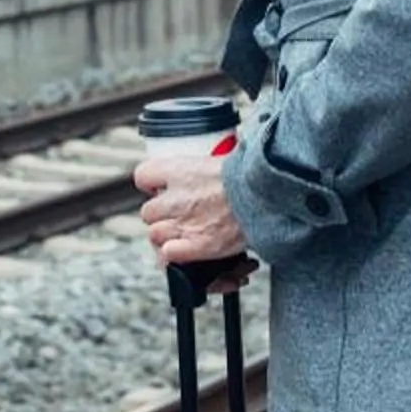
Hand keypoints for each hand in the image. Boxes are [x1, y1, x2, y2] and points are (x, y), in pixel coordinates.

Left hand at [135, 155, 249, 272]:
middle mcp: (175, 198)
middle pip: (148, 212)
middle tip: (181, 215)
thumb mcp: (221, 155)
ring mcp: (183, 223)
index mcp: (178, 170)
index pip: (144, 176)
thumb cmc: (250, 176)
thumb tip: (207, 165)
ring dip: (169, 237)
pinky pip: (169, 254)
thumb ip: (202, 166)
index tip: (161, 188)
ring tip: (188, 235)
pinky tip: (188, 251)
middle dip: (162, 215)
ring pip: (156, 235)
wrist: (266, 196)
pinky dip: (176, 256)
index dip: (152, 184)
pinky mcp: (197, 246)